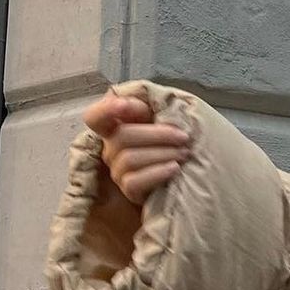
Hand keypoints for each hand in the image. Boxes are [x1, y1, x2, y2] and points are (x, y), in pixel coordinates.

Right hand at [82, 90, 190, 206]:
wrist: (193, 174)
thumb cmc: (177, 141)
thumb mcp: (167, 118)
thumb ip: (154, 105)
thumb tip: (144, 98)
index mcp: (117, 126)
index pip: (95, 117)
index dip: (106, 109)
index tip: (127, 104)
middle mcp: (111, 148)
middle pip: (120, 137)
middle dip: (157, 134)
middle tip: (184, 137)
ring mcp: (118, 171)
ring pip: (129, 159)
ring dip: (162, 153)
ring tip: (185, 153)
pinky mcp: (129, 191)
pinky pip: (134, 182)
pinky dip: (157, 173)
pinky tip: (175, 168)